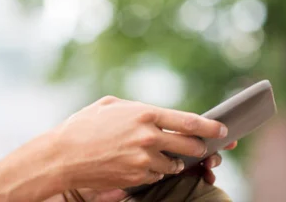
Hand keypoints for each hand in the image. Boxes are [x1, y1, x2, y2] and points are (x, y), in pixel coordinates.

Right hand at [50, 96, 228, 190]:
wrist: (62, 155)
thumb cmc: (84, 125)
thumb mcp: (111, 105)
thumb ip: (138, 109)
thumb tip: (157, 115)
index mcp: (144, 114)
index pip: (189, 121)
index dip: (210, 127)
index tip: (223, 129)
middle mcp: (148, 138)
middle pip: (189, 146)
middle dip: (200, 147)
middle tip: (202, 146)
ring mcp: (143, 161)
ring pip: (174, 165)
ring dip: (174, 161)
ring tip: (162, 154)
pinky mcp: (136, 178)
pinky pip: (156, 176)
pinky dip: (156, 171)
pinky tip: (143, 163)